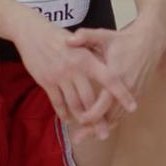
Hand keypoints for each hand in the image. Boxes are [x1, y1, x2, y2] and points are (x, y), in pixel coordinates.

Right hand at [12, 16, 136, 138]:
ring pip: (73, 104)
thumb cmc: (61, 37)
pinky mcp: (46, 82)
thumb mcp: (82, 43)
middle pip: (90, 100)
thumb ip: (96, 58)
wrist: (33, 32)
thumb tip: (113, 72)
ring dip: (81, 117)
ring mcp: (60, 76)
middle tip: (105, 132)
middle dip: (98, 119)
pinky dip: (63, 113)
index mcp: (88, 59)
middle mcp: (75, 69)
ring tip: (87, 126)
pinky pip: (57, 102)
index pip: (110, 79)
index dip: (121, 94)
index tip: (132, 107)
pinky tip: (68, 119)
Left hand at [65, 21, 165, 138]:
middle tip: (77, 138)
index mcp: (116, 75)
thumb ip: (85, 37)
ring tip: (85, 136)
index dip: (91, 114)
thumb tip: (67, 40)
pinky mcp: (137, 94)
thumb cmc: (124, 39)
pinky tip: (101, 126)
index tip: (78, 121)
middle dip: (93, 128)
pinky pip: (123, 112)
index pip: (104, 102)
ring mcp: (133, 93)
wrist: (150, 42)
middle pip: (109, 116)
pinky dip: (112, 121)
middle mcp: (126, 88)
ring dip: (102, 127)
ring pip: (117, 117)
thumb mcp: (104, 35)